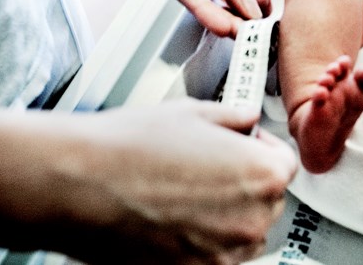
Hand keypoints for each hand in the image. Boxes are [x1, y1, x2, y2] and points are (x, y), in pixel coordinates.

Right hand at [56, 100, 295, 263]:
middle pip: (266, 202)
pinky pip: (210, 257)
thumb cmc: (128, 148)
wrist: (77, 184)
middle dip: (244, 184)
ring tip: (182, 193)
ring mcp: (221, 256)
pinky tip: (168, 217)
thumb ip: (234, 118)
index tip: (242, 146)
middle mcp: (250, 222)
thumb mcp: (194, 112)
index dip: (260, 150)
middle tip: (207, 169)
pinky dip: (198, 242)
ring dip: (224, 216)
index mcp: (263, 176)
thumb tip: (246, 120)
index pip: (285, 166)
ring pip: (240, 234)